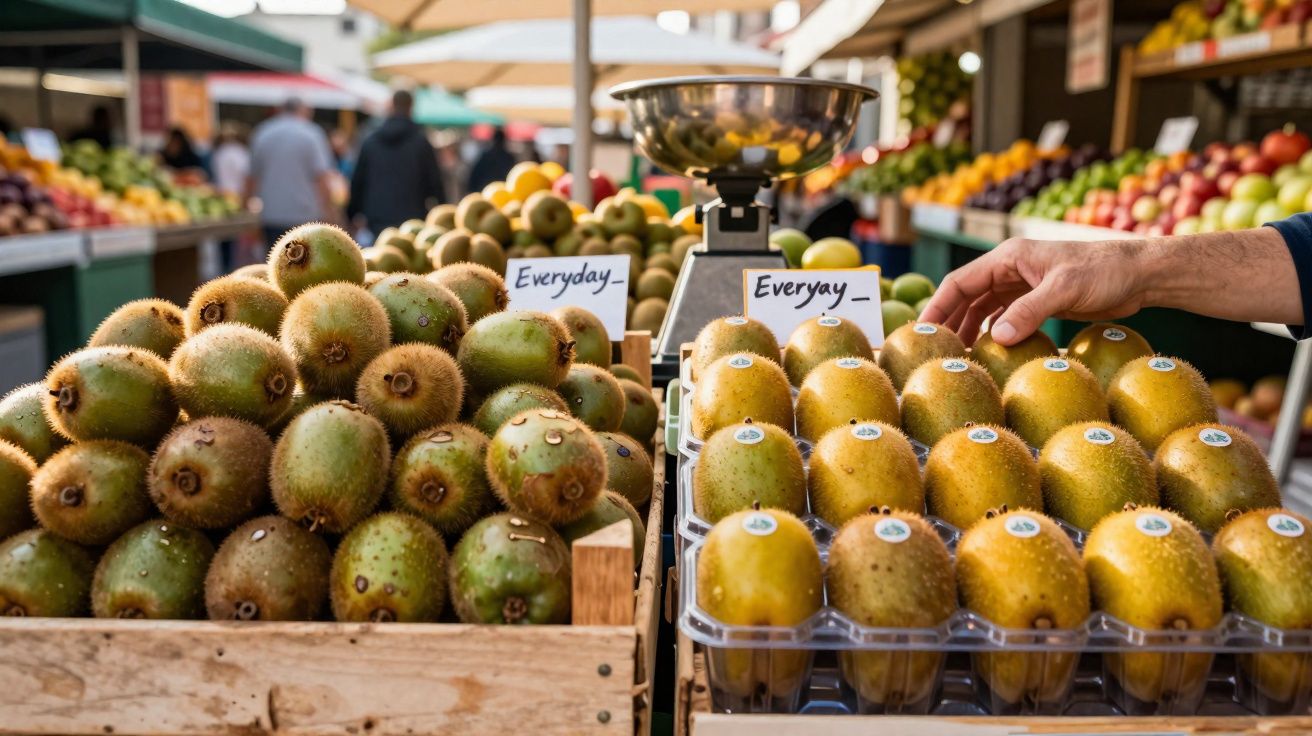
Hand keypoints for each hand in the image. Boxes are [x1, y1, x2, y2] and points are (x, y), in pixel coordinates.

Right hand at [920, 237, 1148, 345]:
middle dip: (948, 321)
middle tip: (933, 350)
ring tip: (955, 355)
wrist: (1141, 275)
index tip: (922, 332)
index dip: (937, 306)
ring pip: (983, 308)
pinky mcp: (1039, 301)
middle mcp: (1011, 270)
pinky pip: (1005, 317)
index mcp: (1009, 258)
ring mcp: (1024, 286)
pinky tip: (988, 351)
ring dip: (968, 329)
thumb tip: (994, 339)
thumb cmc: (1105, 272)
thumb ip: (1029, 312)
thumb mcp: (1065, 289)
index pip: (959, 282)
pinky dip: (992, 333)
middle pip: (966, 296)